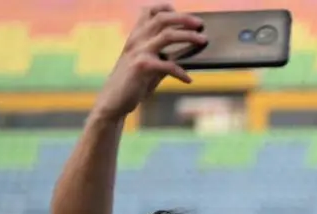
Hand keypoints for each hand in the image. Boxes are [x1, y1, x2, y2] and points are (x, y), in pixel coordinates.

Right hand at [90, 4, 205, 121]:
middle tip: (200, 24)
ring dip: (189, 36)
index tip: (182, 14)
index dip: (166, 8)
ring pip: (167, 35)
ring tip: (203, 40)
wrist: (113, 102)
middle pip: (162, 18)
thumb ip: (163, 55)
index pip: (149, 11)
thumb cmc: (132, 83)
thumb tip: (188, 51)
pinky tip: (188, 79)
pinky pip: (168, 65)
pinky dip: (181, 72)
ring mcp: (138, 52)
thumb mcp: (148, 64)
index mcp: (136, 36)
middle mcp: (136, 40)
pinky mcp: (142, 67)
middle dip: (184, 18)